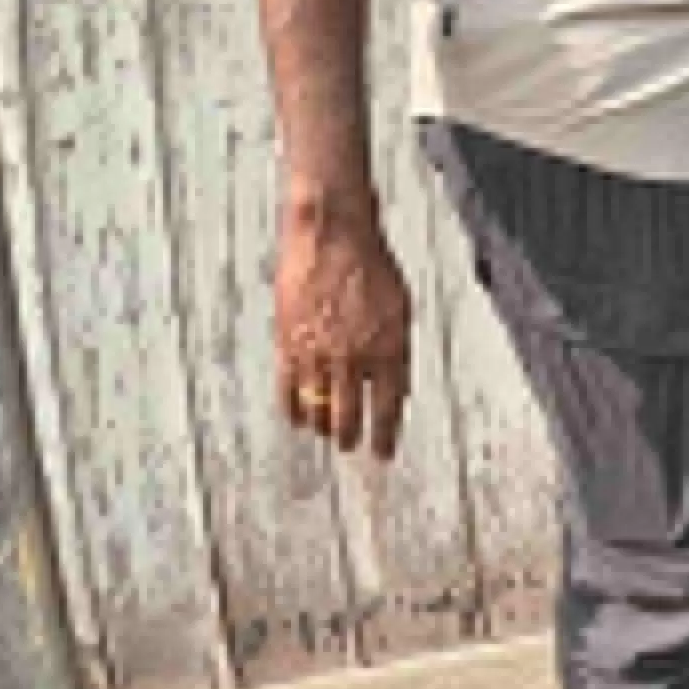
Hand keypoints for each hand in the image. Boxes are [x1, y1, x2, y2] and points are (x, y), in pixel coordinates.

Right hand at [275, 182, 415, 459]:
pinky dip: (293, 410)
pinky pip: (288, 392)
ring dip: (324, 426)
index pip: (388, 408)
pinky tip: (298, 419)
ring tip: (328, 432)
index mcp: (389, 348)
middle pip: (350, 415)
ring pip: (318, 409)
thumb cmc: (372, 264)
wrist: (332, 233)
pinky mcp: (288, 344)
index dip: (384, 436)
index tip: (382, 455)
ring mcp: (319, 353)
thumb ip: (397, 349)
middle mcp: (354, 358)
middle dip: (351, 436)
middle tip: (351, 446)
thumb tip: (396, 387)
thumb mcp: (400, 307)